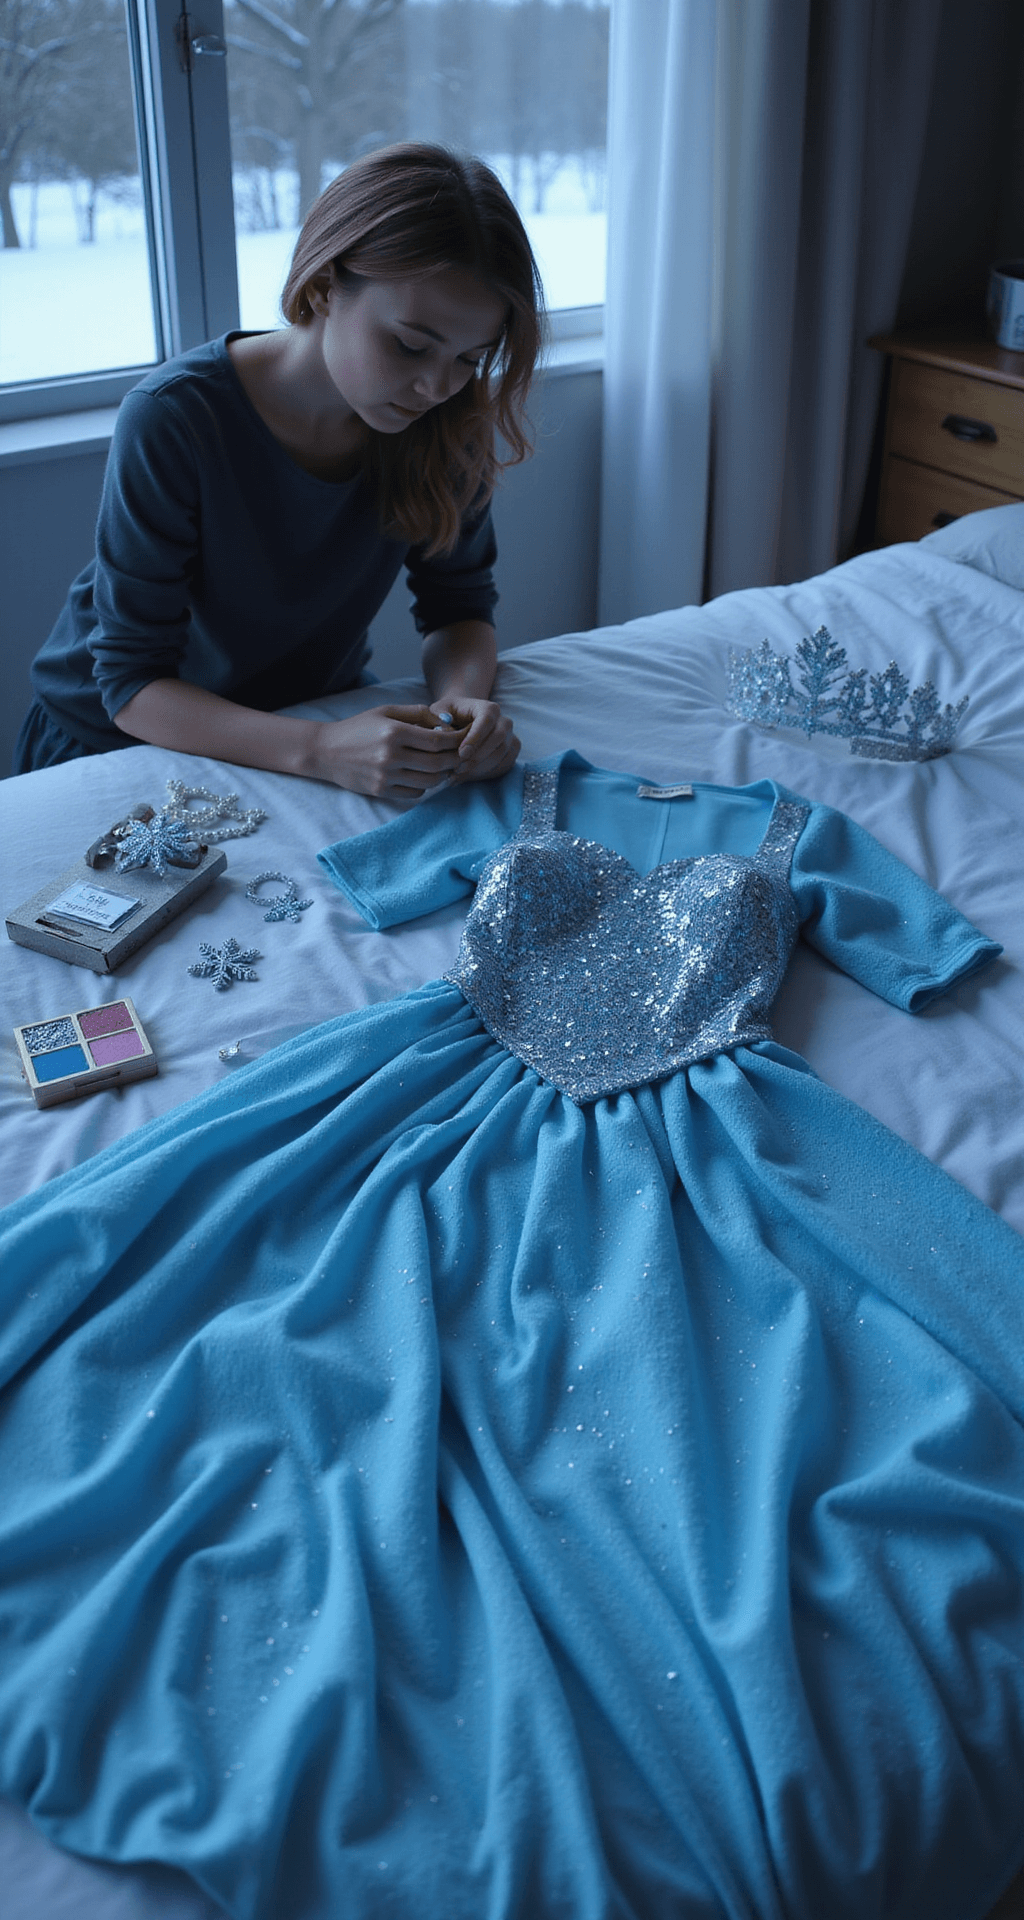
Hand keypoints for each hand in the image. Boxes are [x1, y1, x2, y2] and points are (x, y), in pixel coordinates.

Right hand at [306, 704, 464, 801]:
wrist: (326, 751)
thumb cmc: (359, 728)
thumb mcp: (386, 712)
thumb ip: (418, 713)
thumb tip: (446, 724)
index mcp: (394, 732)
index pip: (437, 741)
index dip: (456, 741)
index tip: (463, 739)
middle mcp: (391, 756)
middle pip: (438, 763)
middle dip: (455, 760)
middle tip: (461, 755)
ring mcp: (386, 776)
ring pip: (430, 782)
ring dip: (442, 775)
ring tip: (445, 766)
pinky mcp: (381, 791)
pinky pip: (415, 793)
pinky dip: (424, 786)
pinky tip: (423, 775)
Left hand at [429, 697, 519, 784]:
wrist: (462, 721)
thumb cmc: (450, 715)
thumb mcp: (440, 711)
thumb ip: (440, 718)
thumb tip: (445, 731)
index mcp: (488, 708)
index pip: (487, 721)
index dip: (476, 738)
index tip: (461, 753)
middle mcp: (504, 722)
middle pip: (498, 740)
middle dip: (477, 757)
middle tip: (457, 769)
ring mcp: (510, 738)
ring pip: (500, 756)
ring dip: (478, 769)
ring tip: (456, 775)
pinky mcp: (510, 753)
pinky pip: (502, 766)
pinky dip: (484, 774)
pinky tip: (465, 777)